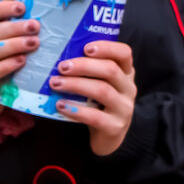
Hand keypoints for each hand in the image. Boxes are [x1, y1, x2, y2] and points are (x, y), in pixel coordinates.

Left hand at [48, 41, 136, 155]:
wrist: (108, 135)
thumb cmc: (99, 103)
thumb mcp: (99, 82)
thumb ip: (89, 69)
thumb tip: (60, 54)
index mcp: (126, 73)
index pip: (124, 53)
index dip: (107, 48)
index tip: (86, 47)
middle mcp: (128, 89)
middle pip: (110, 70)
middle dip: (83, 66)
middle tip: (61, 66)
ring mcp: (124, 109)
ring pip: (102, 91)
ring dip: (76, 85)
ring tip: (55, 83)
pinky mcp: (115, 127)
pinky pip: (95, 116)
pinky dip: (76, 110)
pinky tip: (60, 105)